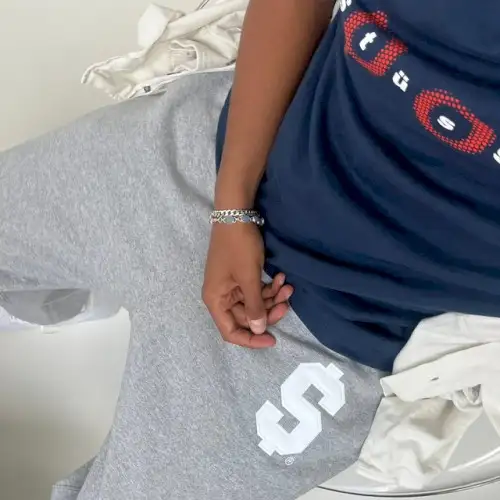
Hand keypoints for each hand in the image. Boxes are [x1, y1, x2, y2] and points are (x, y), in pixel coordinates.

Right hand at [203, 223, 291, 347]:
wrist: (236, 214)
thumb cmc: (239, 247)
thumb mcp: (249, 278)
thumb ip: (254, 306)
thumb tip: (258, 330)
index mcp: (216, 300)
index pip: (231, 331)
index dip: (251, 339)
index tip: (272, 339)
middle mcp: (221, 296)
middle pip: (246, 317)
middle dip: (268, 311)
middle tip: (286, 303)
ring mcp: (231, 286)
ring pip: (254, 303)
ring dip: (272, 297)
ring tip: (288, 286)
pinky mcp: (240, 276)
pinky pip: (255, 289)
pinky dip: (269, 287)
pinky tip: (281, 278)